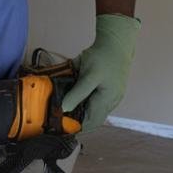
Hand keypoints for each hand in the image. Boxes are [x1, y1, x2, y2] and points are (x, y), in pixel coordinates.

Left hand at [62, 14, 140, 132]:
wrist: (115, 44)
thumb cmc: (103, 58)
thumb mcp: (89, 75)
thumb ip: (78, 93)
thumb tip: (64, 109)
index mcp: (107, 101)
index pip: (92, 123)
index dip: (77, 128)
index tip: (60, 129)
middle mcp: (111, 102)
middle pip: (92, 118)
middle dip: (76, 121)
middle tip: (56, 120)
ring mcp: (110, 96)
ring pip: (92, 110)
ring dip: (78, 112)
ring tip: (60, 111)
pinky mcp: (107, 89)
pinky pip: (94, 101)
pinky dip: (82, 103)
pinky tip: (69, 99)